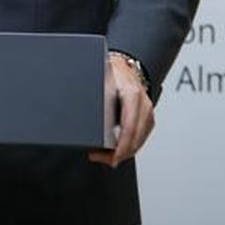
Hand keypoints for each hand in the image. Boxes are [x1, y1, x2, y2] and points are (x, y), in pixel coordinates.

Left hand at [87, 53, 154, 167]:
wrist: (124, 66)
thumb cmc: (110, 72)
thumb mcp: (100, 81)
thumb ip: (94, 97)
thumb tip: (77, 113)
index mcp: (131, 94)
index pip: (129, 128)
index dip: (121, 147)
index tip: (111, 158)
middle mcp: (143, 103)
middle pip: (136, 138)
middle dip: (120, 154)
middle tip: (101, 158)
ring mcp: (147, 111)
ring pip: (139, 140)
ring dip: (124, 152)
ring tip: (105, 156)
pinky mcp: (148, 117)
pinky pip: (140, 137)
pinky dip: (129, 146)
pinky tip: (117, 150)